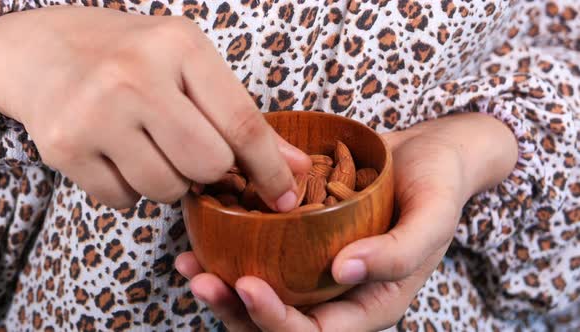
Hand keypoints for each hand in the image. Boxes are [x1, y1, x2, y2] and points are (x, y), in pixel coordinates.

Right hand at [0, 7, 310, 208]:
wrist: (45, 50)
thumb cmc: (131, 58)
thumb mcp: (189, 65)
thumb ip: (241, 117)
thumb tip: (295, 167)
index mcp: (179, 46)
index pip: (242, 123)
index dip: (270, 168)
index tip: (285, 195)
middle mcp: (135, 77)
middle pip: (207, 165)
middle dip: (209, 171)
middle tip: (189, 149)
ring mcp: (95, 114)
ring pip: (166, 189)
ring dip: (168, 180)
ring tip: (148, 146)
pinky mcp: (64, 148)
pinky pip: (124, 201)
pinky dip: (130, 188)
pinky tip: (118, 155)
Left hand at [175, 113, 517, 330]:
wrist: (427, 153)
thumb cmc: (437, 186)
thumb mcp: (433, 218)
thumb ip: (398, 253)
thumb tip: (343, 271)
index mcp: (370, 302)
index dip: (278, 321)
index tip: (247, 286)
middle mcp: (338, 292)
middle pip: (280, 323)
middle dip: (237, 310)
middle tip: (201, 280)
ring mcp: (317, 267)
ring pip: (264, 294)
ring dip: (224, 287)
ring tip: (187, 264)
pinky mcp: (303, 240)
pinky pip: (265, 255)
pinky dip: (230, 251)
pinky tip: (201, 237)